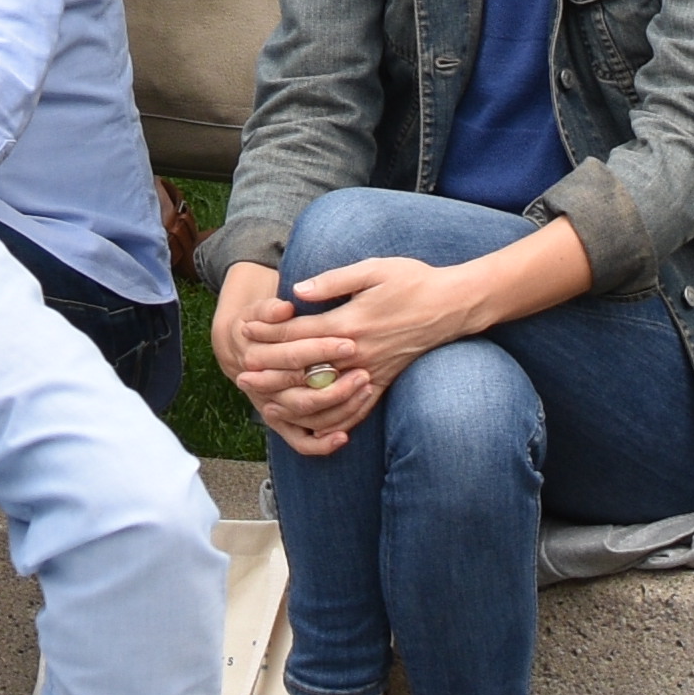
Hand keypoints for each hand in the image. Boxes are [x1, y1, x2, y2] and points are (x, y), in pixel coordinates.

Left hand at [221, 252, 490, 454]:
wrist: (452, 305)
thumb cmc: (412, 280)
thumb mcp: (372, 269)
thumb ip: (333, 281)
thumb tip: (298, 290)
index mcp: (350, 323)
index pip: (299, 334)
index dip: (268, 335)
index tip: (244, 334)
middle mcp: (358, 354)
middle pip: (305, 370)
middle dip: (270, 373)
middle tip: (241, 376)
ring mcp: (372, 372)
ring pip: (326, 397)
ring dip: (293, 403)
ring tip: (266, 404)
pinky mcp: (384, 383)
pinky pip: (355, 410)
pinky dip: (331, 421)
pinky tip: (312, 424)